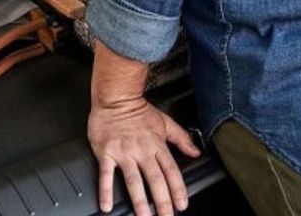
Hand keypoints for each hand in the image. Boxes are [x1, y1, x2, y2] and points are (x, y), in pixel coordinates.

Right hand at [88, 95, 201, 215]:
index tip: (182, 205)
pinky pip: (106, 175)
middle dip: (163, 202)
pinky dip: (105, 191)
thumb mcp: (165, 122)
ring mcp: (124, 152)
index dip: (178, 189)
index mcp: (157, 145)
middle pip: (155, 180)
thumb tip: (195, 151)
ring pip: (134, 181)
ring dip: (139, 201)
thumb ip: (181, 138)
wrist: (116, 96)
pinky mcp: (107, 152)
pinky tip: (106, 206)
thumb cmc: (138, 109)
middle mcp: (142, 151)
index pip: (171, 171)